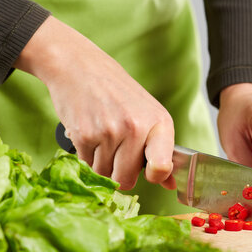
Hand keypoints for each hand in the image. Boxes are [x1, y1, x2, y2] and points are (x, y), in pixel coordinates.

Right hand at [14, 16, 175, 189]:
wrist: (80, 67)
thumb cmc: (118, 94)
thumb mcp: (148, 114)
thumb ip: (161, 150)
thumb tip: (171, 185)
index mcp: (159, 123)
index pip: (162, 167)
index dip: (155, 177)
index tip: (150, 172)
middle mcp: (136, 128)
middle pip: (127, 180)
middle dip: (120, 173)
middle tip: (117, 150)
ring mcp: (109, 132)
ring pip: (104, 175)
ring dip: (101, 164)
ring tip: (103, 137)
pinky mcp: (84, 135)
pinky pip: (86, 165)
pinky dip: (86, 156)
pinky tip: (90, 134)